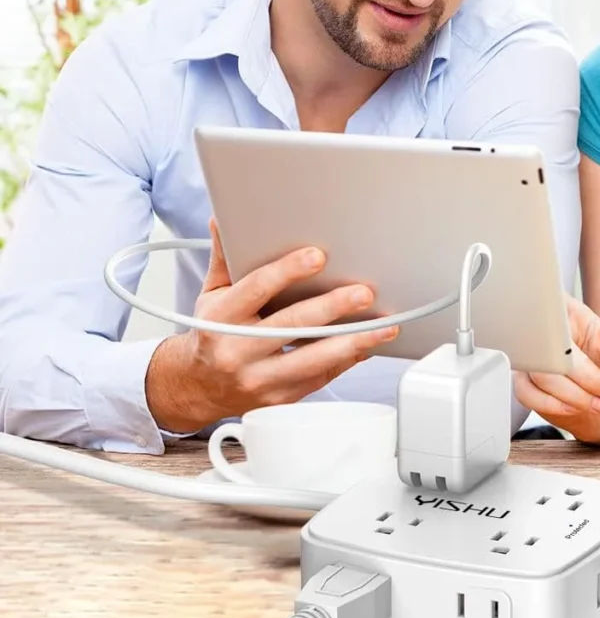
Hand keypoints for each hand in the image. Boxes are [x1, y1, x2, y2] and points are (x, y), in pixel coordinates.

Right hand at [145, 219, 398, 432]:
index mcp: (220, 320)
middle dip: (332, 308)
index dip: (287, 271)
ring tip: (384, 326)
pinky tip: (369, 345)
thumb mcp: (211, 295)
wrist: (198, 388)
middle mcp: (238, 351)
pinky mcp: (280, 397)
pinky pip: (321, 378)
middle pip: (292, 326)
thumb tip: (224, 220)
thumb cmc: (212, 335)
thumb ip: (225, 260)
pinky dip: (348, 360)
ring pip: (313, 360)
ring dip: (354, 341)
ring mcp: (260, 379)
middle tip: (364, 292)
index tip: (318, 256)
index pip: (256, 290)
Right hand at [513, 295, 599, 443]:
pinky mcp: (525, 381)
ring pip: (539, 376)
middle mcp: (544, 331)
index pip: (552, 313)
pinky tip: (574, 407)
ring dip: (574, 396)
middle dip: (584, 379)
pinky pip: (526, 394)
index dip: (565, 338)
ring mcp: (533, 356)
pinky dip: (553, 406)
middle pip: (549, 351)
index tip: (584, 360)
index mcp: (567, 313)